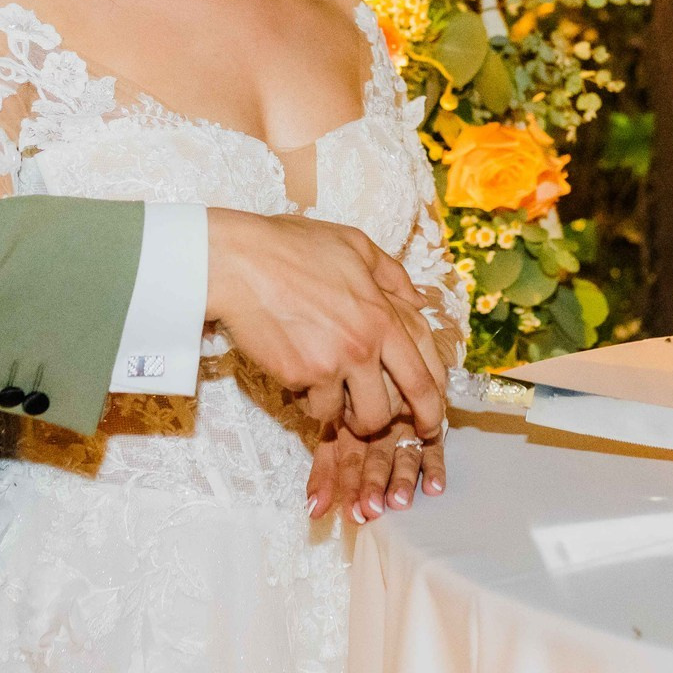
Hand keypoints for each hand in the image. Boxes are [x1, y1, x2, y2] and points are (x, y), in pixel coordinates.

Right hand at [204, 208, 447, 437]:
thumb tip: (418, 301)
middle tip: (375, 426)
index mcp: (383, 317)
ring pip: (351, 417)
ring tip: (332, 397)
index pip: (423, 376)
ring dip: (344, 414)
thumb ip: (392, 275)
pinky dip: (310, 399)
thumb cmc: (294, 247)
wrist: (240, 262)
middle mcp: (363, 346)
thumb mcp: (355, 246)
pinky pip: (313, 406)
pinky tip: (300, 377)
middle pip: (390, 410)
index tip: (429, 422)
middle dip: (386, 427)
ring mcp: (330, 364)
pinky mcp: (297, 376)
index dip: (432, 408)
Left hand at [307, 413, 447, 522]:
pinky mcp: (432, 428)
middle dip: (374, 483)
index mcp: (352, 426)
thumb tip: (313, 511)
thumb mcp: (334, 439)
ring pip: (406, 454)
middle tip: (373, 509)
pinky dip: (436, 467)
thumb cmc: (354, 416)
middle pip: (377, 456)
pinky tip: (435, 487)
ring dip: (403, 479)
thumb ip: (323, 475)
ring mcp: (408, 426)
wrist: (387, 376)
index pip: (349, 458)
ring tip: (400, 501)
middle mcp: (380, 426)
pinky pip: (435, 448)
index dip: (350, 486)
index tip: (353, 513)